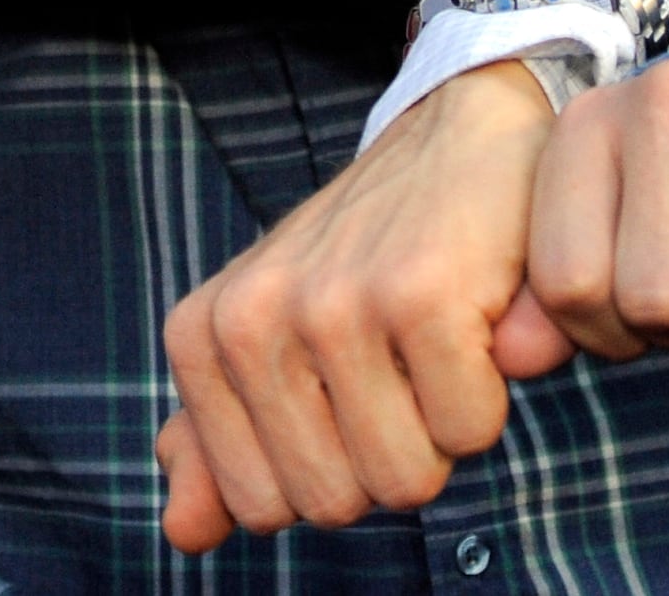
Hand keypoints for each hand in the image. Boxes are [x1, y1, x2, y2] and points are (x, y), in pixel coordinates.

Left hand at [154, 61, 569, 552]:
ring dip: (439, 431)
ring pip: (404, 480)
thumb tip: (180, 533)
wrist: (455, 134)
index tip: (344, 387)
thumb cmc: (368, 257)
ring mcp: (330, 304)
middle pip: (336, 504)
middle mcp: (249, 319)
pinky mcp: (416, 294)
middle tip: (396, 364)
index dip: (328, 467)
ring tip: (429, 344)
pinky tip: (470, 321)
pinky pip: (468, 433)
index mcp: (202, 336)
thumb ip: (223, 441)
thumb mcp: (275, 338)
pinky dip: (488, 394)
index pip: (261, 508)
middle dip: (386, 456)